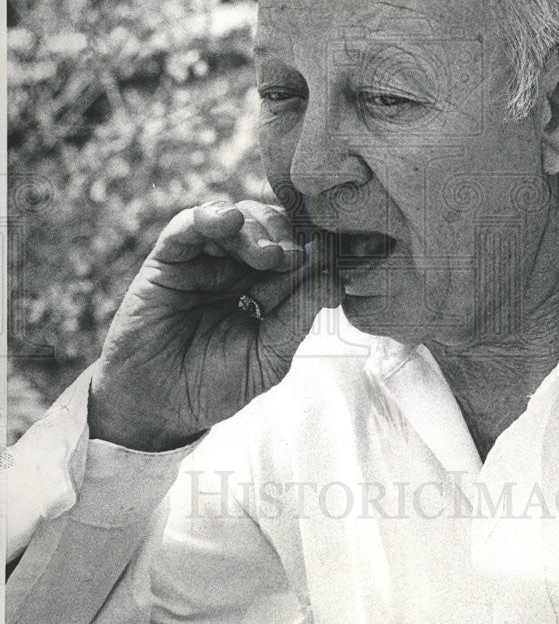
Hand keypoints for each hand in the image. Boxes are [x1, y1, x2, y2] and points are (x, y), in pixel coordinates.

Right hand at [87, 198, 342, 451]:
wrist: (158, 407)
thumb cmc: (215, 385)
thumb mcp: (268, 356)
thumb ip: (297, 317)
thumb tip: (335, 280)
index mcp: (268, 288)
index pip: (298, 251)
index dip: (314, 246)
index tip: (330, 252)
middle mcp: (238, 268)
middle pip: (270, 226)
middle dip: (287, 234)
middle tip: (292, 256)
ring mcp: (205, 260)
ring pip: (237, 218)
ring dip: (257, 226)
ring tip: (267, 254)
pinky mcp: (168, 259)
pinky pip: (188, 224)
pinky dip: (210, 216)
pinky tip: (228, 221)